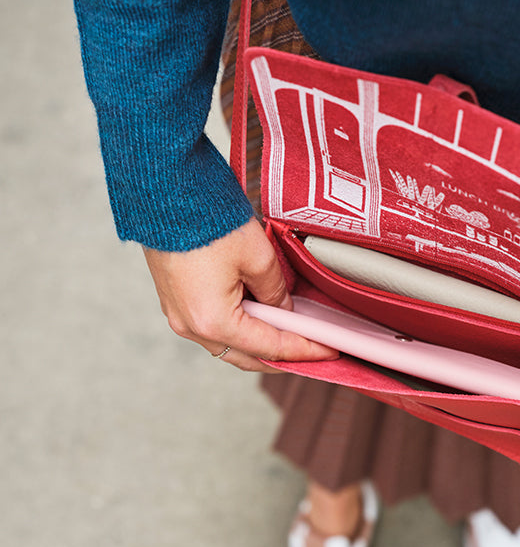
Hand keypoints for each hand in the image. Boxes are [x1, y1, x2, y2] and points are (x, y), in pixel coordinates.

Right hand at [143, 217, 336, 370]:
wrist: (163, 189)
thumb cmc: (207, 220)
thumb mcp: (259, 258)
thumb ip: (276, 292)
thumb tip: (282, 310)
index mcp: (213, 322)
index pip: (270, 348)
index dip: (305, 350)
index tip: (328, 350)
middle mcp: (192, 327)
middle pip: (247, 357)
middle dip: (281, 357)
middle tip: (311, 351)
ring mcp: (179, 315)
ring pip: (228, 345)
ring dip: (259, 344)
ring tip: (289, 335)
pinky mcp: (174, 300)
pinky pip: (212, 326)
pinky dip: (239, 328)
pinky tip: (260, 317)